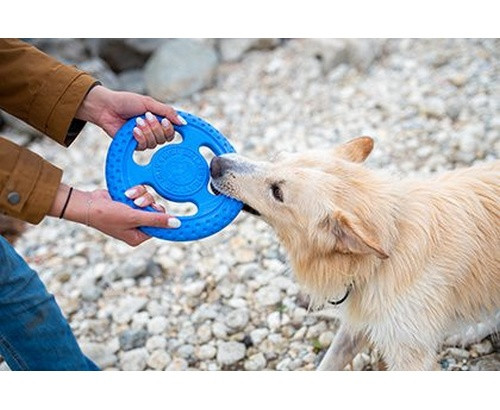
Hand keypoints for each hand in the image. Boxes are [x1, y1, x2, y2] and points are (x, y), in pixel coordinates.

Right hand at [49, 184, 180, 245]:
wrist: (88, 204)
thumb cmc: (107, 216)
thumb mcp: (134, 218)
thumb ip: (156, 220)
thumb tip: (177, 224)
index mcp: (139, 236)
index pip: (160, 227)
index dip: (163, 218)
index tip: (170, 212)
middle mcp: (137, 226)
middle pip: (156, 212)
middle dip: (149, 204)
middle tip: (139, 203)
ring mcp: (133, 214)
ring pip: (149, 201)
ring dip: (142, 196)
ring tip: (130, 197)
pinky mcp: (130, 202)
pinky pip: (141, 194)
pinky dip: (136, 191)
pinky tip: (127, 192)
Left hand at [75, 85, 186, 149]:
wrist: (107, 107)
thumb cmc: (126, 102)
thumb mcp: (149, 103)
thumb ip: (167, 112)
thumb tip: (183, 123)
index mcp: (159, 119)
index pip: (173, 130)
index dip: (170, 127)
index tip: (165, 121)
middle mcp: (154, 130)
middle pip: (166, 138)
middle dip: (156, 127)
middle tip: (146, 117)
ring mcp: (145, 138)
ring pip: (156, 143)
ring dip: (147, 131)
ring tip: (137, 121)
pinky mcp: (135, 145)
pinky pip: (144, 146)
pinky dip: (140, 137)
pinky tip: (133, 130)